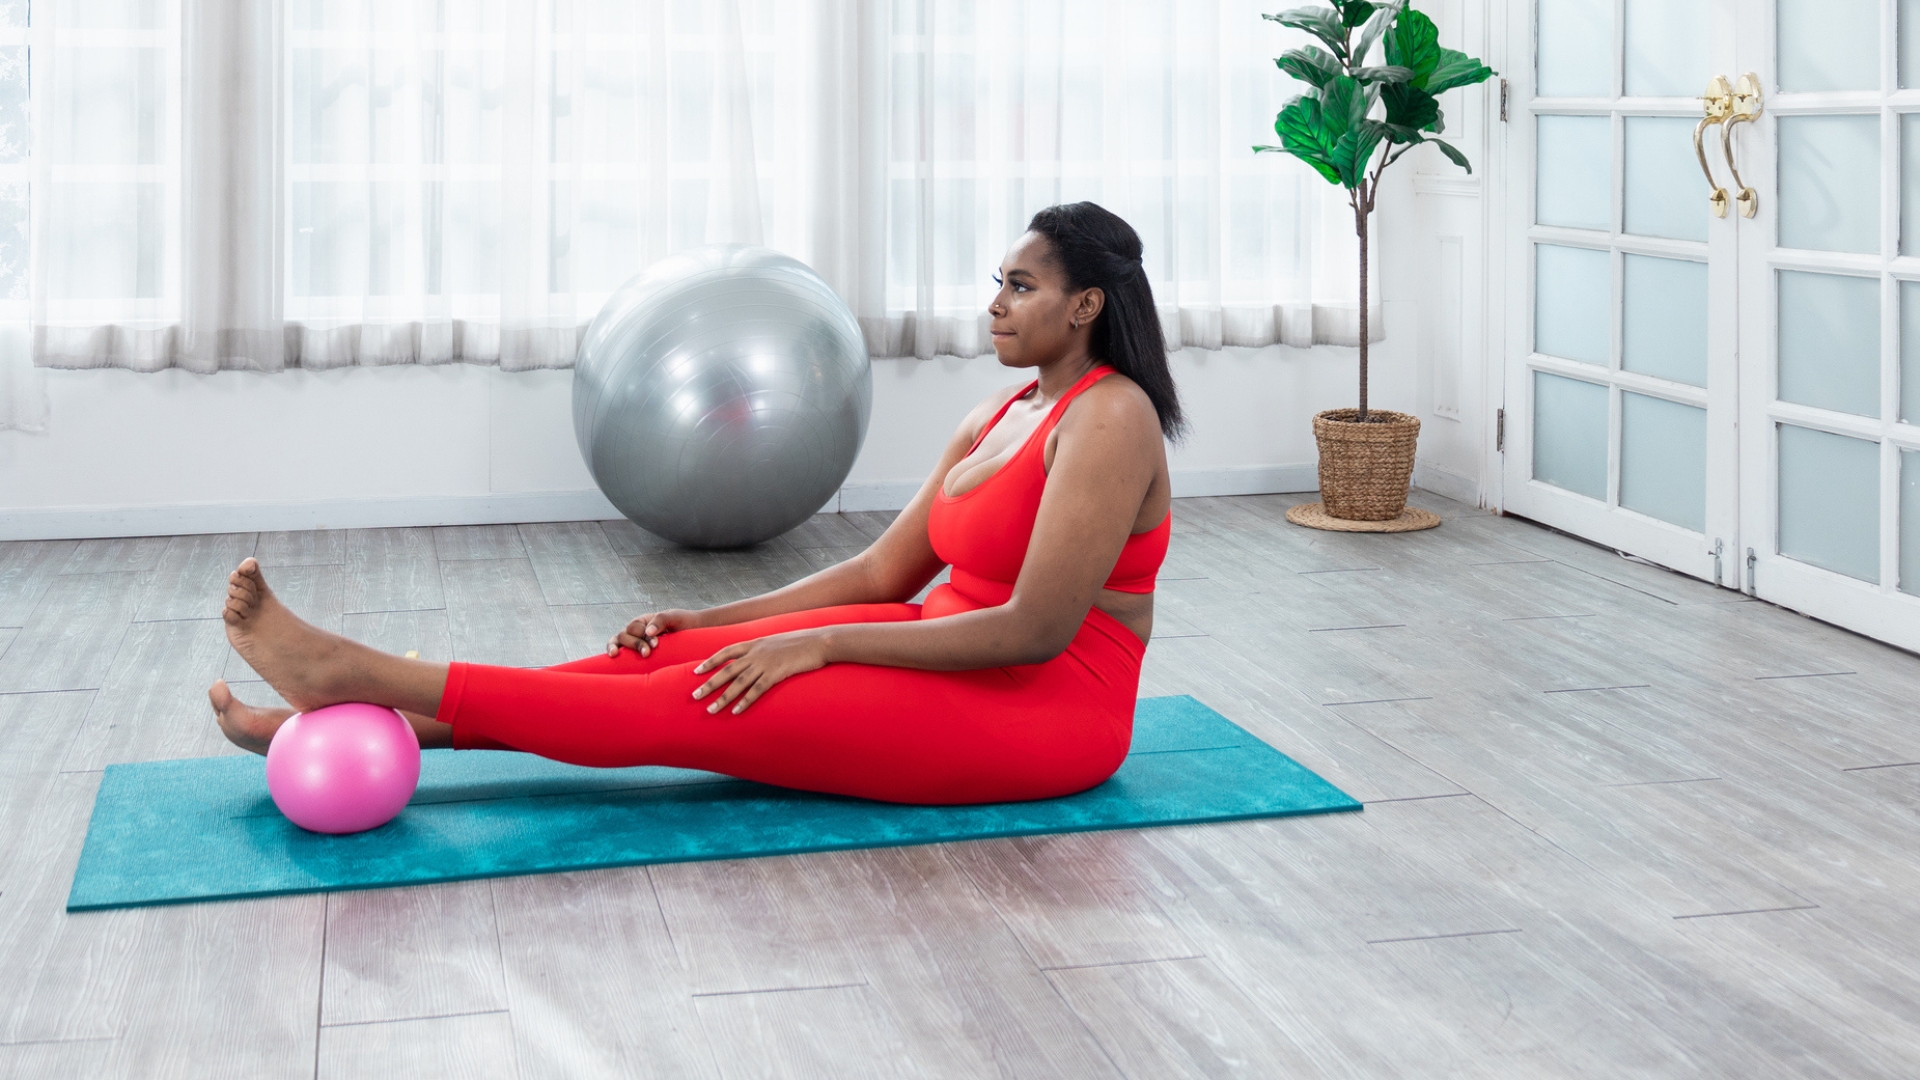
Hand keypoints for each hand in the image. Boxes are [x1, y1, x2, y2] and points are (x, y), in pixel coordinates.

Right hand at [607, 608, 703, 656]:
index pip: (634, 627)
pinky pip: (622, 655)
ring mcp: (634, 643)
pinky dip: (615, 655)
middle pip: (624, 635)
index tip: (656, 645)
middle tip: (647, 653)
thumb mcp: (674, 617)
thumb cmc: (684, 622)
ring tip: (616, 655)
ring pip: (618, 642)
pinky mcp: (637, 655)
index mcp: (643, 621)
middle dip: (634, 645)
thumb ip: (661, 620)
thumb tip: (648, 632)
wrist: (695, 632)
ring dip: (618, 648)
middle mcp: (636, 632)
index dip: (642, 636)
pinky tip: (613, 660)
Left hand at [690, 631, 829, 714]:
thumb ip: (763, 649)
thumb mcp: (777, 641)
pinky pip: (757, 690)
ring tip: (710, 710)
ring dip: (723, 698)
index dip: (709, 662)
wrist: (820, 642)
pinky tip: (736, 711)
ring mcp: (765, 663)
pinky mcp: (777, 674)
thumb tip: (755, 658)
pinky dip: (745, 702)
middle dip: (709, 684)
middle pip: (726, 670)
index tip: (695, 671)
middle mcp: (756, 653)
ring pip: (738, 683)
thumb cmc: (801, 642)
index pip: (725, 652)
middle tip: (694, 696)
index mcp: (755, 643)